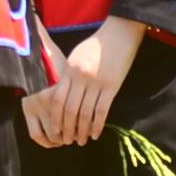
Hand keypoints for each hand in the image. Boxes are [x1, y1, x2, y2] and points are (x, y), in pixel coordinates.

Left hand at [23, 17, 143, 147]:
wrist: (120, 33)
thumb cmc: (97, 44)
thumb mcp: (76, 56)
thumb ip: (68, 75)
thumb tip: (61, 96)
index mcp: (69, 70)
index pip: (57, 99)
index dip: (56, 118)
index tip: (55, 131)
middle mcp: (80, 77)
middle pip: (70, 110)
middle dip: (68, 129)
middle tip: (68, 141)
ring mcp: (96, 82)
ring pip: (85, 113)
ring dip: (82, 130)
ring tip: (81, 141)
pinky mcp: (112, 86)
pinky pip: (102, 110)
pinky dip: (97, 125)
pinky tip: (95, 134)